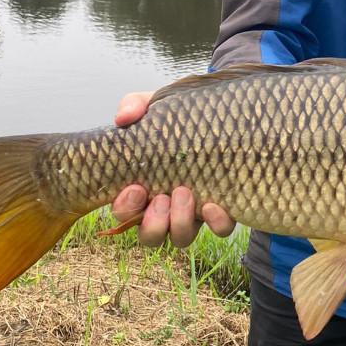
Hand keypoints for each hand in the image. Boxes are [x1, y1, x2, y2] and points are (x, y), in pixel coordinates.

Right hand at [110, 90, 235, 247]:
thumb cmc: (179, 117)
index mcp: (143, 187)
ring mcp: (193, 212)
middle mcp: (165, 208)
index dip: (125, 208)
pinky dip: (217, 222)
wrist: (223, 117)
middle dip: (152, 223)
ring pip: (180, 238)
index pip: (125, 212)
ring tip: (185, 193)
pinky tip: (215, 205)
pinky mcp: (222, 211)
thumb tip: (122, 117)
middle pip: (150, 236)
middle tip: (161, 198)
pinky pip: (219, 229)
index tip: (135, 188)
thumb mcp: (155, 106)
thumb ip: (134, 106)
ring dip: (179, 223)